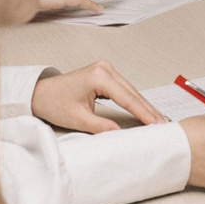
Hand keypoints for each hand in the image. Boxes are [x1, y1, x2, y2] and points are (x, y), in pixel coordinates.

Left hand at [29, 61, 170, 133]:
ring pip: (131, 91)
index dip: (143, 112)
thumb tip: (120, 134)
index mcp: (99, 76)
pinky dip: (135, 101)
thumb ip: (101, 126)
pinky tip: (145, 110)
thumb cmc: (54, 103)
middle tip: (164, 125)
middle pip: (133, 93)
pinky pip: (125, 89)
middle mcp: (105, 69)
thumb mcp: (78, 119)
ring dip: (144, 106)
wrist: (40, 94)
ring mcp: (106, 70)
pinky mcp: (105, 74)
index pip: (127, 98)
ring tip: (158, 120)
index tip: (156, 124)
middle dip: (148, 110)